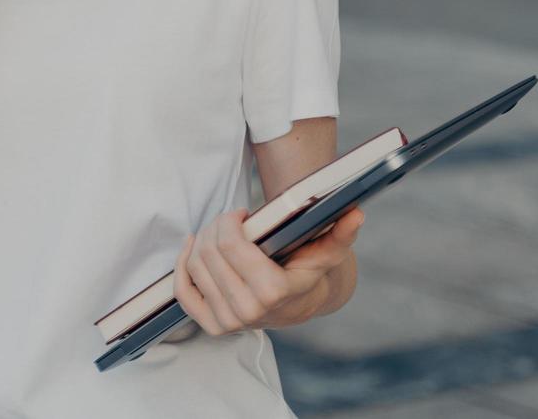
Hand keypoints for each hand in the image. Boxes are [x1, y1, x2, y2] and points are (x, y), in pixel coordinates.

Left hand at [172, 206, 365, 335]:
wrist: (299, 304)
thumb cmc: (310, 271)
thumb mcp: (327, 251)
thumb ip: (341, 234)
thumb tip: (355, 215)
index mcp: (273, 291)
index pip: (232, 245)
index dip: (231, 221)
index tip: (243, 213)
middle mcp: (248, 310)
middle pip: (210, 252)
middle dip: (216, 226)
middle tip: (230, 219)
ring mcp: (228, 321)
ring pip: (195, 266)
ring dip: (201, 240)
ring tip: (218, 232)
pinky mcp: (211, 325)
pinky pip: (183, 291)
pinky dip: (182, 264)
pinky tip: (192, 246)